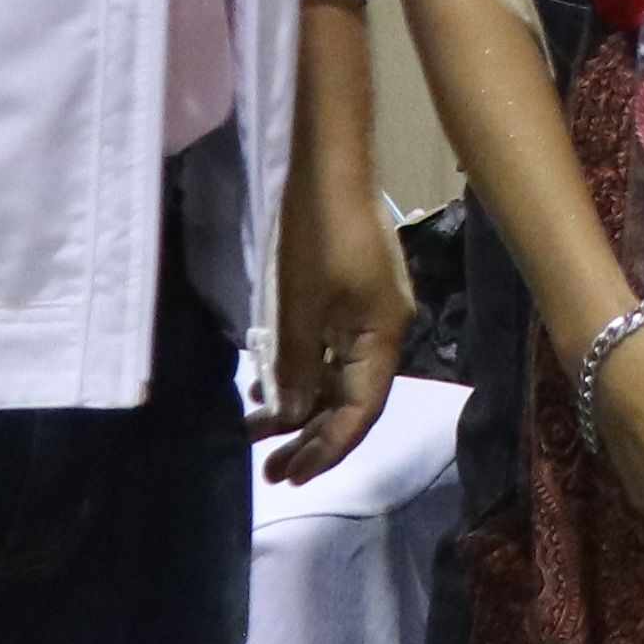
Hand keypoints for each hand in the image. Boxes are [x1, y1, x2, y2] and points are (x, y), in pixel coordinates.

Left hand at [250, 147, 416, 484]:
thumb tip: (292, 419)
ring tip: (257, 432)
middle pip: (352, 401)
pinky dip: (303, 373)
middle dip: (310, 437)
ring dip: (302, 406)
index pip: (360, 413)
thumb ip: (297, 367)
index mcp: (384, 337)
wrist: (330, 166)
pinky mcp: (354, 298)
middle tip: (269, 472)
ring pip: (339, 378)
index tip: (290, 477)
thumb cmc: (318, 236)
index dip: (327, 449)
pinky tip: (268, 384)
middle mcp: (386, 331)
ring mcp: (370, 314)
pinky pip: (332, 351)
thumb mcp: (300, 308)